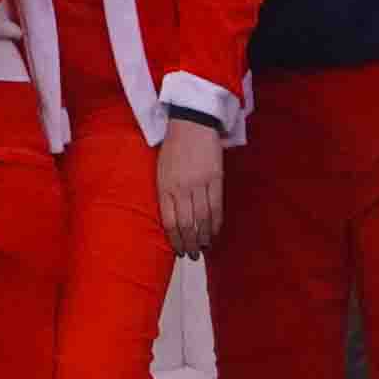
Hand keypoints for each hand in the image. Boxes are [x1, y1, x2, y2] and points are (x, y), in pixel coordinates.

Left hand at [155, 123, 227, 257]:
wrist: (191, 122)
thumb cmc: (173, 147)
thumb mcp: (161, 170)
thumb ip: (166, 194)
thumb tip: (172, 219)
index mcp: (165, 186)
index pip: (170, 221)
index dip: (175, 240)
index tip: (178, 251)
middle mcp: (182, 187)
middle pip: (187, 224)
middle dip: (190, 244)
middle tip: (192, 256)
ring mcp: (200, 183)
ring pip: (203, 218)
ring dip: (204, 237)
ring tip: (203, 249)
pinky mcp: (216, 178)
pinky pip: (217, 206)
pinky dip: (216, 223)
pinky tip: (214, 233)